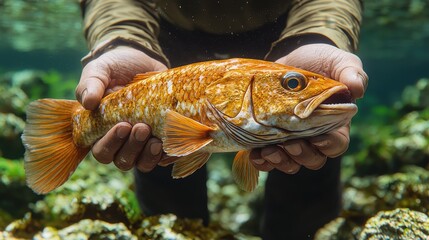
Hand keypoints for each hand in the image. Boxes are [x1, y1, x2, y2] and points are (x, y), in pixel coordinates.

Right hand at [76, 46, 168, 171]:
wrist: (142, 59)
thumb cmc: (115, 68)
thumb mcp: (100, 70)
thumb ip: (90, 84)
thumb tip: (88, 103)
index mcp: (101, 131)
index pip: (102, 151)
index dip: (111, 144)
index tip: (122, 125)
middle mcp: (122, 142)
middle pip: (123, 161)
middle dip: (132, 147)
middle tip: (142, 127)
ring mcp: (143, 143)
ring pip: (143, 163)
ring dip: (148, 154)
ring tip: (156, 138)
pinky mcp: (163, 138)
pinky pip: (165, 156)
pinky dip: (168, 152)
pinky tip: (171, 140)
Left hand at [250, 43, 367, 172]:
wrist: (290, 57)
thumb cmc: (321, 62)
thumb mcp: (338, 61)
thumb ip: (351, 72)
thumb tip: (357, 88)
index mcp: (334, 125)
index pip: (336, 145)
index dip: (328, 146)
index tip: (318, 137)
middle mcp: (313, 138)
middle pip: (312, 159)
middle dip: (301, 155)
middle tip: (290, 143)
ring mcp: (290, 139)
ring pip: (290, 163)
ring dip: (280, 162)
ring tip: (269, 150)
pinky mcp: (269, 137)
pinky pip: (267, 159)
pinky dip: (262, 161)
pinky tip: (255, 154)